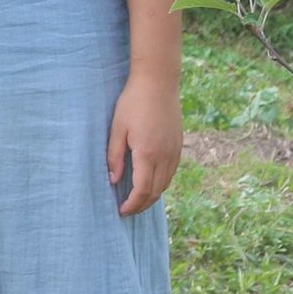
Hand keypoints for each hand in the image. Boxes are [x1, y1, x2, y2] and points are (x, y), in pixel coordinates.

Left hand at [106, 74, 182, 214]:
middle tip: (127, 210)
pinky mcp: (179, 145)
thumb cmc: (133, 103)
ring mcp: (175, 151)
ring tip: (137, 200)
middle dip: (141, 205)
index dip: (132, 205)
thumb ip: (115, 157)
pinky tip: (150, 181)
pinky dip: (161, 183)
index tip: (120, 211)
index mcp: (148, 154)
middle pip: (156, 192)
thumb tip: (114, 181)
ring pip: (166, 184)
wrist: (158, 82)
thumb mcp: (117, 129)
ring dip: (152, 196)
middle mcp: (165, 156)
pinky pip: (171, 172)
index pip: (142, 190)